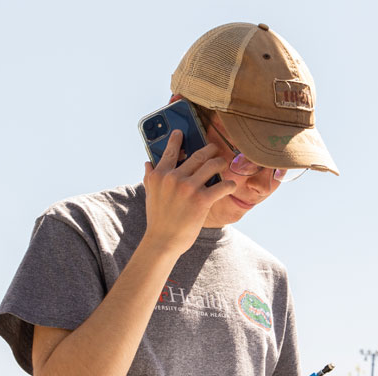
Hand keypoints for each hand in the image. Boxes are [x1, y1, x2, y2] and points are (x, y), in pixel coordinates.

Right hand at [141, 129, 235, 257]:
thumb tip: (147, 163)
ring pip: (212, 165)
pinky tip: (230, 185)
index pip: (170, 151)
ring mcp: (188, 188)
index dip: (177, 139)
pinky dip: (229, 185)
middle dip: (210, 150)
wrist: (162, 241)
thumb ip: (150, 177)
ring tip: (223, 164)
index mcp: (159, 175)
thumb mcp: (150, 195)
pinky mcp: (202, 200)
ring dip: (221, 163)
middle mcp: (173, 178)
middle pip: (198, 156)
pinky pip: (222, 186)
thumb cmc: (158, 219)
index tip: (181, 132)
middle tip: (215, 149)